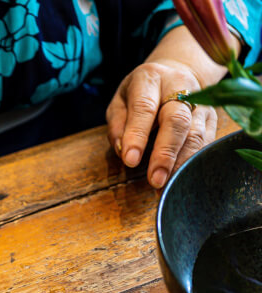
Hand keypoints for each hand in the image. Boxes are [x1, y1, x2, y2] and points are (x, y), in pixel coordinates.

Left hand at [107, 60, 216, 187]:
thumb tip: (122, 151)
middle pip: (177, 120)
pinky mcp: (212, 117)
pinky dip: (194, 161)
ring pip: (196, 133)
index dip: (137, 135)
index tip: (130, 161)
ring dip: (181, 162)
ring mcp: (200, 102)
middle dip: (165, 153)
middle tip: (155, 180)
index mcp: (150, 78)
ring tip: (167, 184)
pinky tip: (181, 177)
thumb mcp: (119, 101)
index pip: (144, 108)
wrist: (176, 71)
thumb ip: (117, 124)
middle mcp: (179, 86)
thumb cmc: (140, 93)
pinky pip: (207, 141)